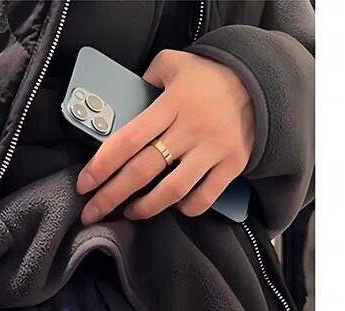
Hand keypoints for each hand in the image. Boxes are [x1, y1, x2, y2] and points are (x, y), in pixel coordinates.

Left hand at [77, 49, 254, 222]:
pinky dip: (185, 208)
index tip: (85, 184)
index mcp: (173, 103)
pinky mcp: (232, 165)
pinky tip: (173, 206)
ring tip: (130, 212)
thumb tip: (121, 105)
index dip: (102, 165)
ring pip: (172, 191)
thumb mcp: (173, 64)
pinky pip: (203, 198)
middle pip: (143, 171)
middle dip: (112, 196)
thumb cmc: (208, 77)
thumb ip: (145, 80)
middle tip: (93, 211)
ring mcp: (213, 149)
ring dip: (145, 208)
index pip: (128, 139)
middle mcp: (192, 128)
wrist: (259, 83)